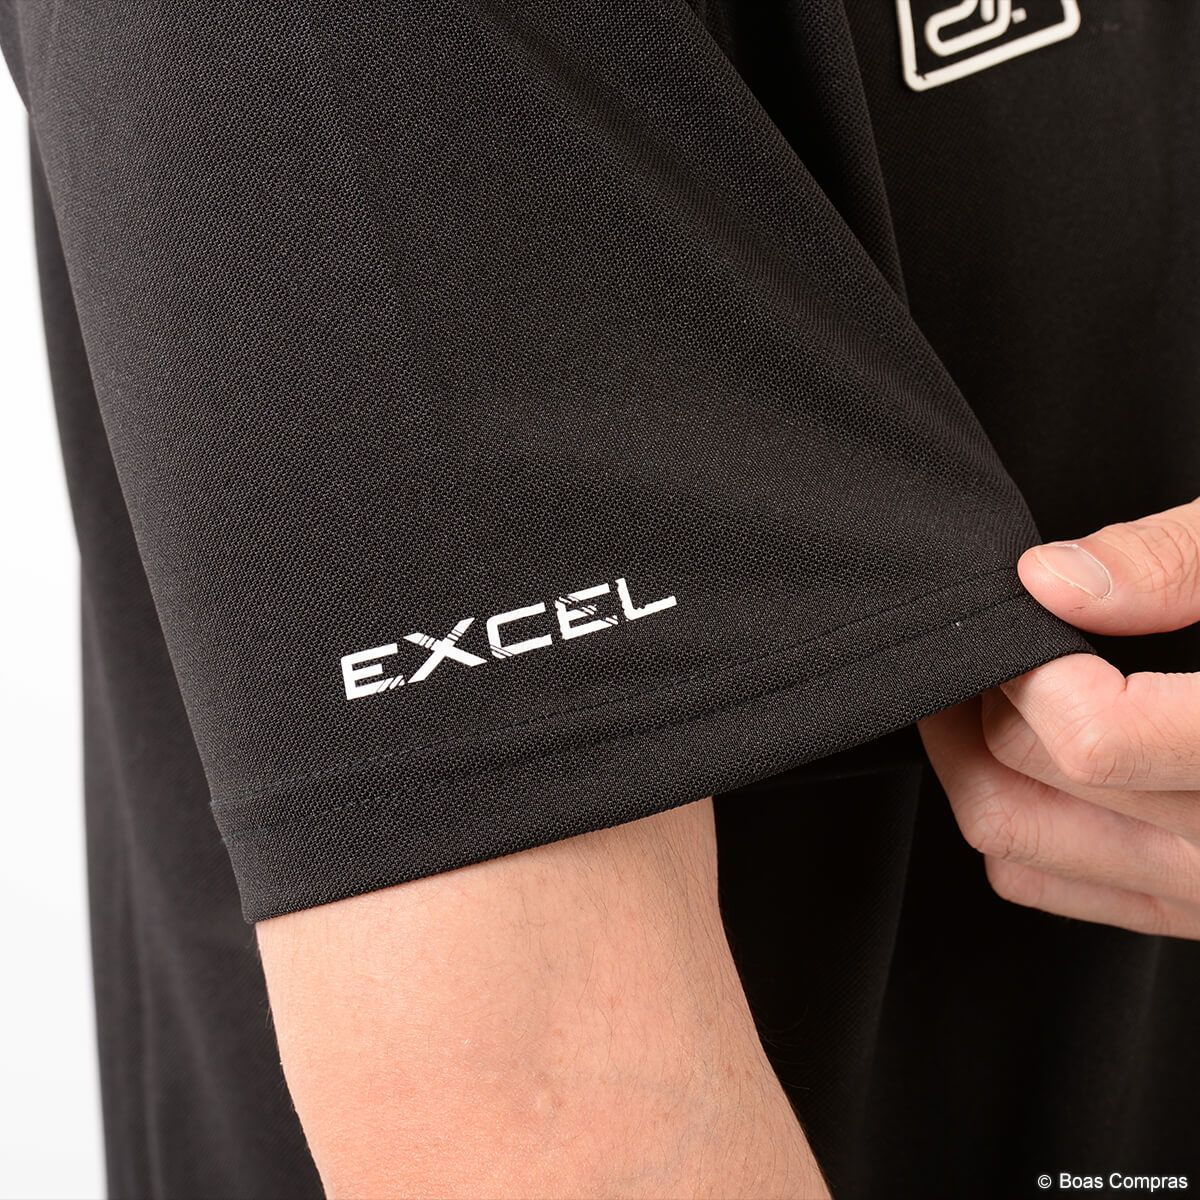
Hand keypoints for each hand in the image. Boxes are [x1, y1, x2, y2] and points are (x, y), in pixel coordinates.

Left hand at [920, 498, 1199, 938]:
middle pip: (1032, 799)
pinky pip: (1073, 889)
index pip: (1097, 739)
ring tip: (986, 688)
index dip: (1027, 665)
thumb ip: (1178, 561)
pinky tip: (1037, 752)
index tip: (1018, 608)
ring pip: (1028, 857)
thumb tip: (1049, 580)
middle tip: (974, 639)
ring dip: (981, 769)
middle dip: (978, 711)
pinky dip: (1026, 823)